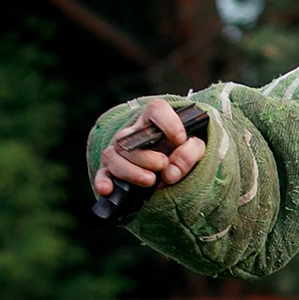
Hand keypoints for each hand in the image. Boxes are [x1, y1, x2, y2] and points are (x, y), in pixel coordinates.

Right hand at [91, 98, 205, 199]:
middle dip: (146, 156)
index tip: (180, 139)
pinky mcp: (113, 171)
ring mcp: (120, 152)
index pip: (156, 109)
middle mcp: (133, 134)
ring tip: (150, 181)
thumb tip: (171, 172)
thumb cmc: (184, 152)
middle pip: (127, 138)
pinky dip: (103, 182)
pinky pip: (102, 174)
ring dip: (130, 171)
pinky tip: (107, 190)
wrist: (175, 169)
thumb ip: (190, 153)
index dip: (169, 123)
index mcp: (155, 120)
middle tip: (163, 165)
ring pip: (113, 156)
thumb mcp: (195, 149)